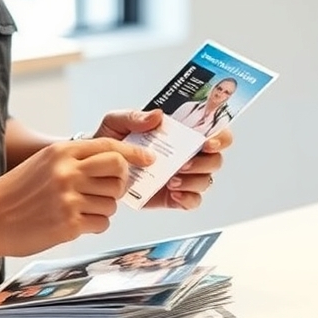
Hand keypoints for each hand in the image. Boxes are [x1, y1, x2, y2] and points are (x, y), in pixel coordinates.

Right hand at [0, 138, 153, 256]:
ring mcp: (69, 198)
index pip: (109, 146)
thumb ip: (73, 161)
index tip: (147, 160)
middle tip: (109, 190)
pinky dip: (94, 225)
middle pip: (118, 170)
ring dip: (103, 208)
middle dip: (120, 181)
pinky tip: (74, 223)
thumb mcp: (42, 164)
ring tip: (79, 210)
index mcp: (61, 152)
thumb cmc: (14, 193)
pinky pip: (102, 223)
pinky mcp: (69, 223)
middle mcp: (67, 171)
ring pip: (112, 201)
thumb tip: (114, 166)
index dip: (133, 153)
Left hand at [93, 109, 232, 209]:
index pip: (215, 132)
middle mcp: (188, 155)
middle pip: (215, 160)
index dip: (221, 137)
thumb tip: (157, 116)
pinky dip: (188, 199)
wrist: (96, 167)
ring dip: (193, 181)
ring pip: (206, 181)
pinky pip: (193, 201)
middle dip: (204, 163)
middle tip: (182, 164)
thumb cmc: (110, 141)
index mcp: (181, 133)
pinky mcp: (174, 197)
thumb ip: (134, 117)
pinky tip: (173, 193)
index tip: (208, 143)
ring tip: (171, 181)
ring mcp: (183, 177)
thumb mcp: (116, 121)